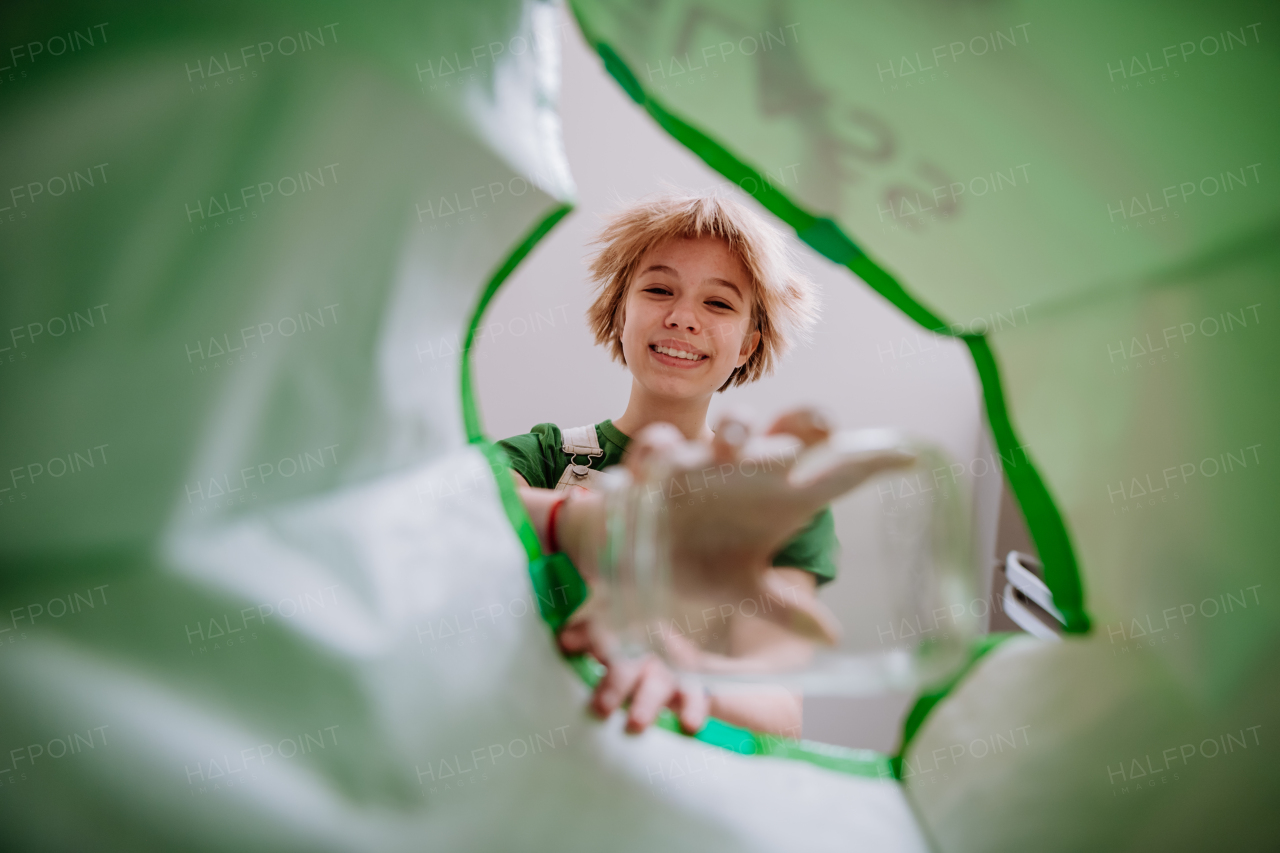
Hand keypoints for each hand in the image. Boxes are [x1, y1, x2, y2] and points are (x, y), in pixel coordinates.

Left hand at [558, 618, 708, 734]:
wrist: (685, 668)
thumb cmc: (634, 665)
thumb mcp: (612, 654)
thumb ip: (589, 645)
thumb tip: (562, 639)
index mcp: (621, 641)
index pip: (601, 632)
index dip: (585, 636)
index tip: (566, 644)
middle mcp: (644, 654)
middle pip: (628, 665)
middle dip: (614, 684)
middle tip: (601, 708)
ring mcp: (670, 671)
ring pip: (658, 684)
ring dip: (647, 703)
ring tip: (635, 723)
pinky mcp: (695, 689)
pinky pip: (696, 699)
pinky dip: (694, 710)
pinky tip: (689, 724)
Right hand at [622, 408, 914, 642]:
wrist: (636, 555)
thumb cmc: (699, 561)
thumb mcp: (742, 590)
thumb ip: (783, 609)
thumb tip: (831, 637)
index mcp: (778, 495)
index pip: (833, 471)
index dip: (869, 462)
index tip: (906, 459)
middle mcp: (749, 472)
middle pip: (789, 431)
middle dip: (804, 425)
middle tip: (818, 434)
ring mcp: (706, 465)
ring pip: (732, 429)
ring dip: (738, 432)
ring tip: (738, 448)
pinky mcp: (661, 469)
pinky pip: (664, 448)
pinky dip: (664, 450)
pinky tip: (663, 462)